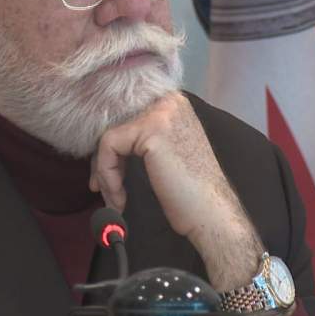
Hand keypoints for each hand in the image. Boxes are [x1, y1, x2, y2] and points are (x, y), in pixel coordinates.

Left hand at [89, 93, 261, 290]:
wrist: (210, 214)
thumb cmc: (190, 193)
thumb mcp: (164, 155)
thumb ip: (141, 142)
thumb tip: (104, 144)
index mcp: (173, 105)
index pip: (126, 119)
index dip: (112, 150)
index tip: (107, 177)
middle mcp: (168, 101)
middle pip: (115, 125)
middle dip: (104, 161)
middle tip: (103, 189)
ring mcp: (161, 112)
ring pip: (109, 136)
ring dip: (105, 173)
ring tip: (115, 198)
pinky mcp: (151, 129)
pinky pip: (109, 146)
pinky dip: (108, 174)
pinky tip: (120, 196)